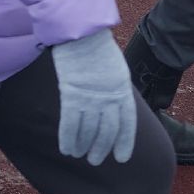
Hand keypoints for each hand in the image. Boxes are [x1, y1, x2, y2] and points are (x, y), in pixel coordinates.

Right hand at [52, 29, 136, 165]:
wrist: (82, 34)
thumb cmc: (98, 48)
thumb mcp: (117, 69)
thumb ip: (115, 89)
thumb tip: (113, 105)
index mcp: (123, 91)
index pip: (127, 124)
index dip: (124, 143)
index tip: (121, 158)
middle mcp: (109, 99)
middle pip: (107, 132)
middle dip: (101, 149)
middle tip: (95, 160)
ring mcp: (90, 99)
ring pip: (88, 132)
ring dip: (83, 146)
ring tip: (78, 155)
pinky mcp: (71, 96)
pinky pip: (69, 124)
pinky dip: (67, 139)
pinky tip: (66, 149)